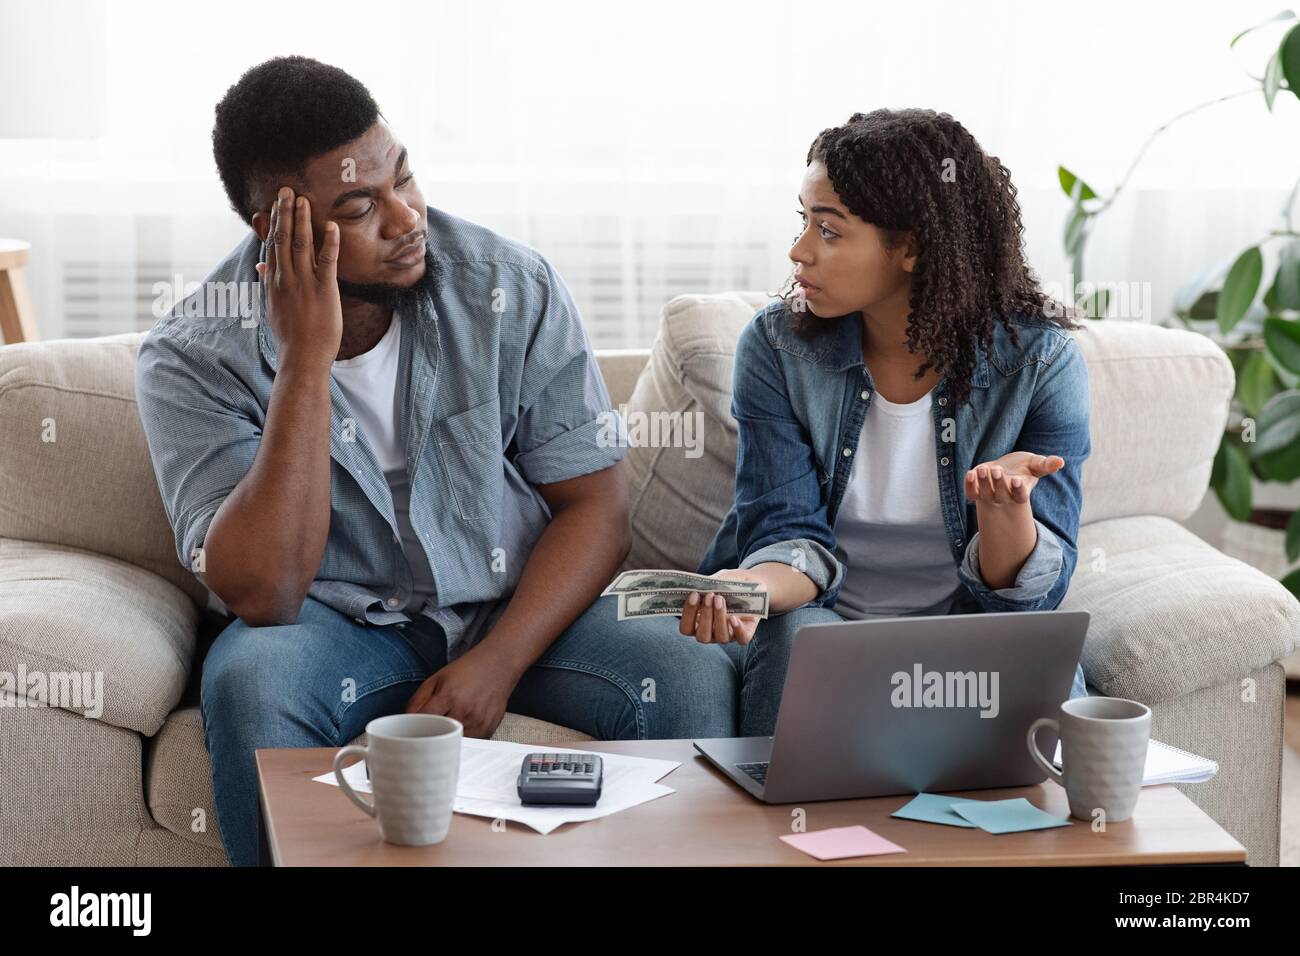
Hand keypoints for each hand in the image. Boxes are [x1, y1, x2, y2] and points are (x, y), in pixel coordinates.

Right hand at [256, 186, 342, 369]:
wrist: (301, 357)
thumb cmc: (290, 335)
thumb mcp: (273, 307)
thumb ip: (268, 284)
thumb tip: (261, 267)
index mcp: (273, 281)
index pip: (272, 245)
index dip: (274, 222)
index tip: (276, 204)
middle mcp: (285, 278)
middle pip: (282, 238)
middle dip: (284, 212)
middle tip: (286, 190)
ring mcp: (304, 283)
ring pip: (301, 244)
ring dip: (302, 220)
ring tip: (303, 199)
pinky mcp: (324, 290)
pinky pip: (327, 261)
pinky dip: (330, 242)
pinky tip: (332, 225)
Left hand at [404, 651, 517, 738]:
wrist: (498, 665)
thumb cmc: (465, 672)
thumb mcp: (436, 679)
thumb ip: (416, 701)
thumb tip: (403, 724)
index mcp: (448, 695)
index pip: (423, 721)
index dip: (413, 729)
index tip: (408, 734)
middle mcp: (465, 710)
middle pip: (437, 738)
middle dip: (427, 739)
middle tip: (422, 739)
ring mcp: (479, 722)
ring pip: (453, 745)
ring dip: (445, 744)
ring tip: (440, 737)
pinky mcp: (489, 730)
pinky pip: (469, 745)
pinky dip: (461, 743)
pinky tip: (458, 733)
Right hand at [677, 569, 764, 644]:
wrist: (753, 585)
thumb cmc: (730, 584)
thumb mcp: (719, 579)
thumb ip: (710, 583)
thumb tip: (703, 585)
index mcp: (698, 622)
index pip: (686, 628)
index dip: (687, 615)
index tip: (694, 594)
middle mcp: (711, 633)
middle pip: (702, 636)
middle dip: (705, 615)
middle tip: (710, 596)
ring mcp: (728, 635)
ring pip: (721, 637)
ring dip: (719, 618)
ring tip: (721, 599)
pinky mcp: (745, 634)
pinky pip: (741, 639)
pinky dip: (738, 629)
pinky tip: (734, 618)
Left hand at [964, 451, 1063, 506]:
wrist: (1006, 470)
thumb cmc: (1025, 468)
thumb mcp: (1036, 464)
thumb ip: (1047, 464)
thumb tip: (1061, 461)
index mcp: (1020, 492)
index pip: (1020, 496)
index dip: (1018, 490)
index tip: (1016, 480)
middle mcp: (1004, 496)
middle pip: (1000, 495)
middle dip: (998, 483)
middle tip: (997, 470)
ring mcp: (989, 495)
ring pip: (984, 494)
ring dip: (983, 482)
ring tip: (983, 469)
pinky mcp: (976, 490)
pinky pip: (970, 492)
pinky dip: (968, 485)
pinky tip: (970, 473)